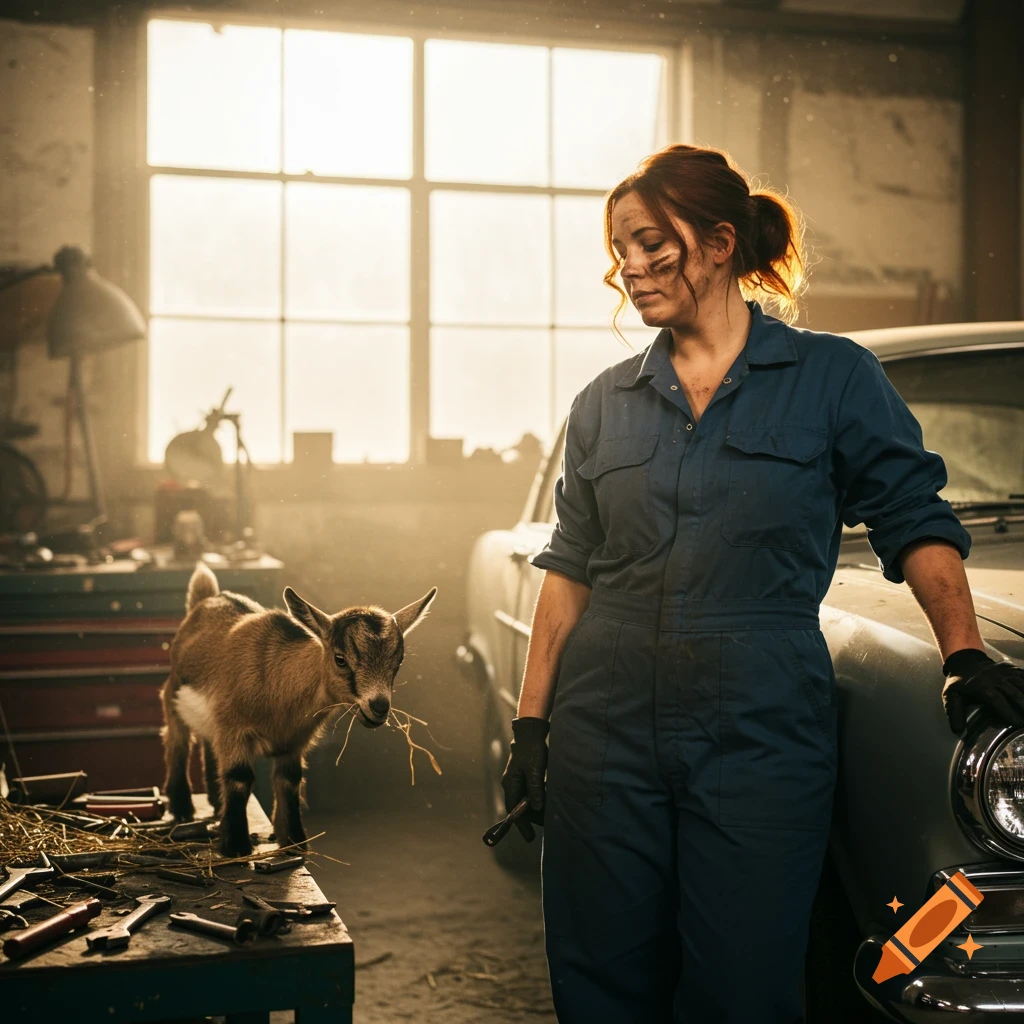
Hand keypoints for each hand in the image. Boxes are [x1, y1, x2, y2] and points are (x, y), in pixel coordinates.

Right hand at [501, 717, 548, 841]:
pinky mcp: (524, 775)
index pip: (513, 810)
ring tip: (547, 817)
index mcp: (510, 784)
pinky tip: (546, 802)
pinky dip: (537, 799)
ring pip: (525, 800)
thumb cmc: (531, 750)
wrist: (530, 732)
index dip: (521, 825)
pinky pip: (529, 792)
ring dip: (534, 809)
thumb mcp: (534, 771)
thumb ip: (535, 790)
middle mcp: (512, 784)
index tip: (529, 837)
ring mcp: (517, 780)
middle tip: (544, 827)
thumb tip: (535, 808)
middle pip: (519, 807)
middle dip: (530, 818)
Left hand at [942, 648, 1023, 733]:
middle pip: (1013, 693)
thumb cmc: (959, 681)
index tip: (1017, 723)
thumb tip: (958, 730)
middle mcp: (995, 678)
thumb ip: (954, 712)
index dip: (1007, 711)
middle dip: (1023, 707)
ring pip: (1021, 685)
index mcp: (981, 686)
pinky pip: (1022, 676)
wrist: (965, 660)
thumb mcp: (951, 695)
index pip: (997, 700)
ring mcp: (1004, 672)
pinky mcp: (1011, 669)